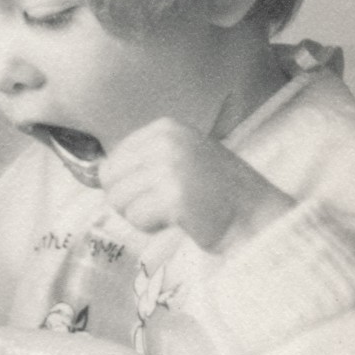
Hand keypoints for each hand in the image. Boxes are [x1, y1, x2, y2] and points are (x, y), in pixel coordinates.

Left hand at [98, 117, 293, 251]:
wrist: (254, 215)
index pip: (112, 159)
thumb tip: (101, 173)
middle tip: (161, 205)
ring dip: (142, 215)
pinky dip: (152, 227)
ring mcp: (170, 166)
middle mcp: (165, 141)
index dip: (127, 184)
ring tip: (174, 211)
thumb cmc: (215, 193)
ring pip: (119, 201)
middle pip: (109, 180)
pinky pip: (137, 218)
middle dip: (129, 200)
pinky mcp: (174, 195)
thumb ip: (144, 159)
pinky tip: (180, 220)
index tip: (156, 190)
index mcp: (164, 128)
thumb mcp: (180, 157)